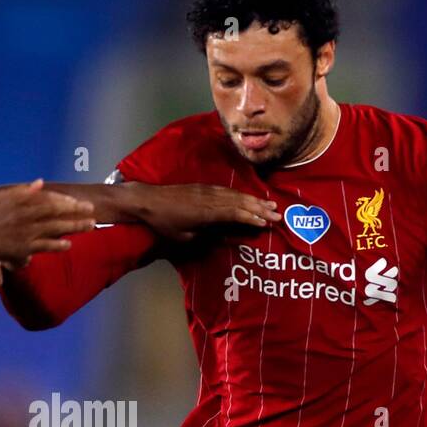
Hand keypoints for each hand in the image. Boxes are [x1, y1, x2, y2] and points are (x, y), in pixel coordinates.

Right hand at [0, 180, 92, 264]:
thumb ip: (22, 191)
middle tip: (92, 209)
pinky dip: (58, 244)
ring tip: (91, 225)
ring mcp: (25, 232)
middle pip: (57, 211)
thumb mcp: (0, 197)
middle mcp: (24, 215)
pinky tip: (69, 243)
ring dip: (75, 226)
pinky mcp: (22, 248)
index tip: (76, 201)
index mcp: (20, 201)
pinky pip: (44, 246)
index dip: (65, 200)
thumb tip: (40, 182)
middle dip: (76, 210)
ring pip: (55, 228)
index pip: (48, 198)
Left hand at [132, 183, 278, 241]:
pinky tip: (249, 198)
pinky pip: (227, 191)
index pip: (234, 214)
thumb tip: (220, 239)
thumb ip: (203, 238)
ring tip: (270, 205)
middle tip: (278, 215)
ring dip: (254, 200)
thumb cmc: (164, 223)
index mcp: (206, 213)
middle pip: (240, 202)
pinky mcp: (203, 187)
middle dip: (260, 209)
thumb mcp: (183, 238)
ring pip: (235, 195)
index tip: (265, 224)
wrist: (148, 200)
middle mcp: (210, 199)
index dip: (251, 218)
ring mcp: (207, 191)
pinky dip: (241, 195)